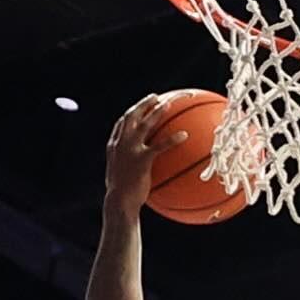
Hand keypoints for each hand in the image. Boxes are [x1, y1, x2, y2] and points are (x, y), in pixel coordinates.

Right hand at [103, 94, 172, 216]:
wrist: (119, 203)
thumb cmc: (122, 195)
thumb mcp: (121, 176)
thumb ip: (129, 166)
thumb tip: (141, 168)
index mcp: (114, 146)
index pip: (122, 122)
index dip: (132, 112)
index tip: (141, 105)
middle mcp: (120, 143)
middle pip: (132, 116)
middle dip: (143, 104)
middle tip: (155, 97)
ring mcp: (130, 150)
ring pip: (145, 124)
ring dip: (157, 112)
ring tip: (168, 104)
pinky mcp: (141, 160)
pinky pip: (160, 146)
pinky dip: (172, 139)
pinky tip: (184, 135)